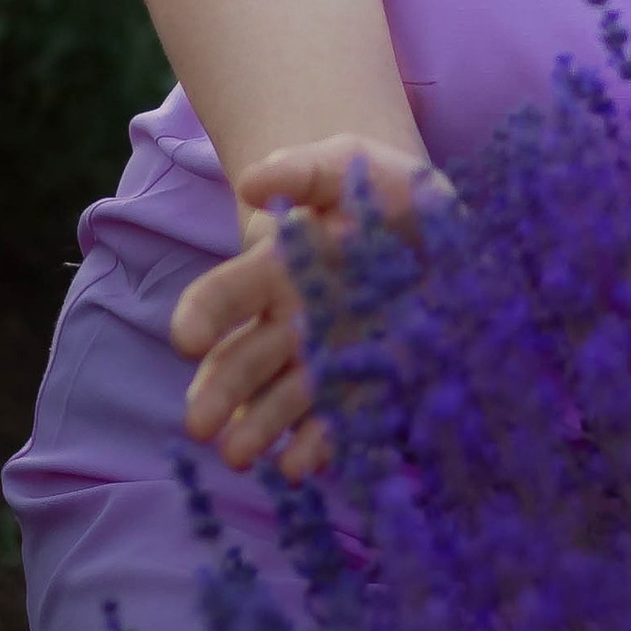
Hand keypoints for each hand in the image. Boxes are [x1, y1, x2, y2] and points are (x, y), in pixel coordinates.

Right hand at [171, 135, 452, 481]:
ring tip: (240, 456)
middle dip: (219, 391)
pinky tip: (302, 465)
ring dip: (259, 428)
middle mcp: (293, 323)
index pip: (224, 296)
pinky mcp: (372, 386)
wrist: (444, 226)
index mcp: (276, 271)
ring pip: (282, 399)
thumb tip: (252, 182)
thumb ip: (304, 171)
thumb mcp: (350, 165)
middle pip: (243, 361)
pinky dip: (319, 444)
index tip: (185, 338)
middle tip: (198, 424)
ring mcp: (329, 359)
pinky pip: (341, 420)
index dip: (202, 316)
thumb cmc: (384, 190)